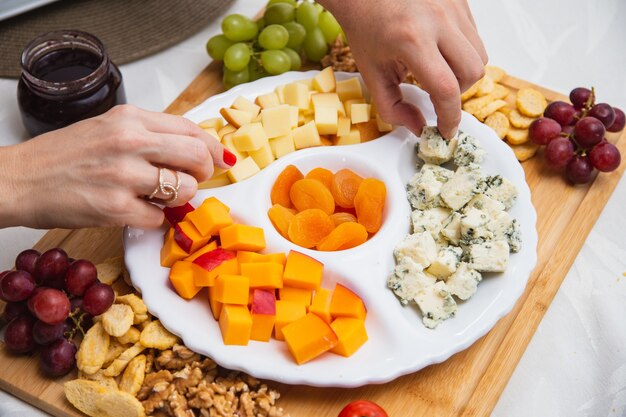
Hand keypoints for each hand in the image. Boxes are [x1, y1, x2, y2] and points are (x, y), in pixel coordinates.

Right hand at [0, 105, 234, 228]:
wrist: (20, 179)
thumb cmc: (63, 155)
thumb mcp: (108, 128)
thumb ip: (149, 134)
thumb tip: (193, 148)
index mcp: (130, 118)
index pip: (191, 128)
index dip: (212, 146)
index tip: (222, 158)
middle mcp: (129, 142)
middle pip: (197, 156)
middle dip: (204, 172)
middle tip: (193, 179)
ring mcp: (123, 175)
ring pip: (185, 189)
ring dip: (179, 198)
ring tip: (157, 196)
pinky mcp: (115, 208)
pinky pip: (160, 217)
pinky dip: (154, 218)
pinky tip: (135, 210)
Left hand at [319, 0, 487, 138]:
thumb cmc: (366, 29)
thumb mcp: (371, 74)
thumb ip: (392, 107)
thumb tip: (418, 127)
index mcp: (412, 40)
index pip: (446, 89)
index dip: (449, 116)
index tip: (446, 129)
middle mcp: (438, 20)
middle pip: (473, 73)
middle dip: (458, 92)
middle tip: (436, 93)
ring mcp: (452, 7)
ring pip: (480, 55)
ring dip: (462, 72)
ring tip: (437, 70)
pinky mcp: (460, 0)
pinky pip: (474, 37)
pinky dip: (461, 51)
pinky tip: (439, 50)